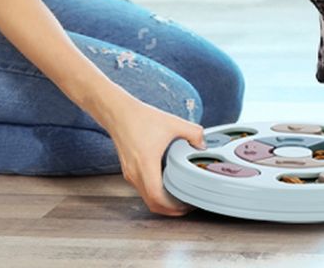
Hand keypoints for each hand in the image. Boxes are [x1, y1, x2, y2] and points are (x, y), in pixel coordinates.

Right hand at [100, 93, 205, 215]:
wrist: (119, 113)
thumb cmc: (141, 118)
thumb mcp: (173, 123)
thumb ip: (193, 133)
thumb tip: (203, 145)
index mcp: (146, 164)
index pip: (157, 198)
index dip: (173, 207)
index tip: (186, 206)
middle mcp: (135, 173)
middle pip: (152, 203)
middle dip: (170, 209)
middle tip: (186, 206)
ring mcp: (130, 174)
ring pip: (146, 197)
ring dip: (162, 202)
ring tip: (178, 196)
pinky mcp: (129, 170)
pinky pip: (142, 189)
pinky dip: (154, 192)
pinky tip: (166, 184)